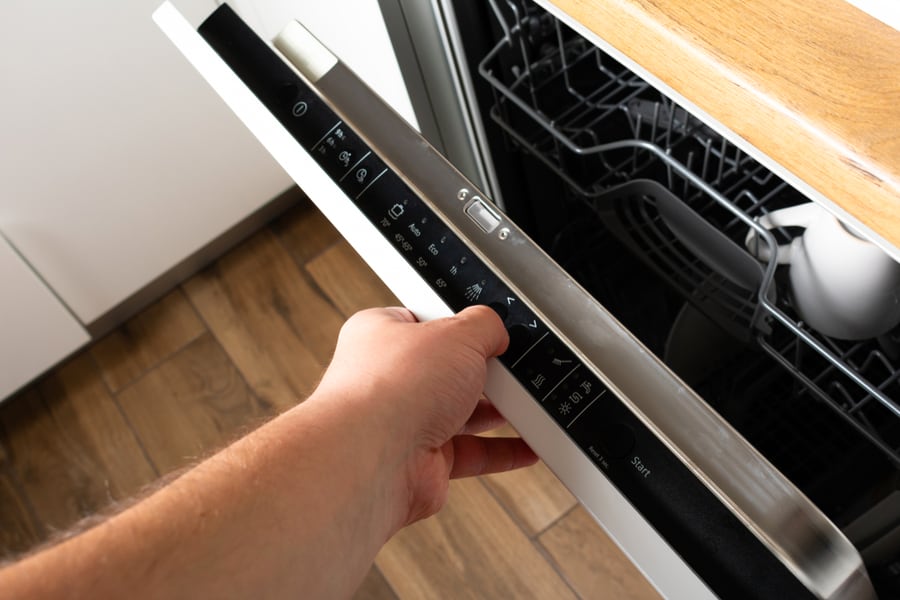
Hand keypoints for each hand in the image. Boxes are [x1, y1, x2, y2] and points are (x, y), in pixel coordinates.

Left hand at [314, 305, 537, 527]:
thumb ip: (482, 325)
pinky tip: (526, 445)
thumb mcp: (455, 332)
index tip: (488, 328)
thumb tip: (494, 330)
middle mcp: (388, 381)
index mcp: (381, 335)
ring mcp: (404, 423)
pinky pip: (470, 453)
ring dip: (495, 412)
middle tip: (510, 367)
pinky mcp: (423, 462)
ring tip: (527, 403)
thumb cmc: (392, 389)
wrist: (372, 459)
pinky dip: (501, 451)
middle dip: (481, 372)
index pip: (425, 322)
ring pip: (460, 414)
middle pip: (447, 370)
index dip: (458, 324)